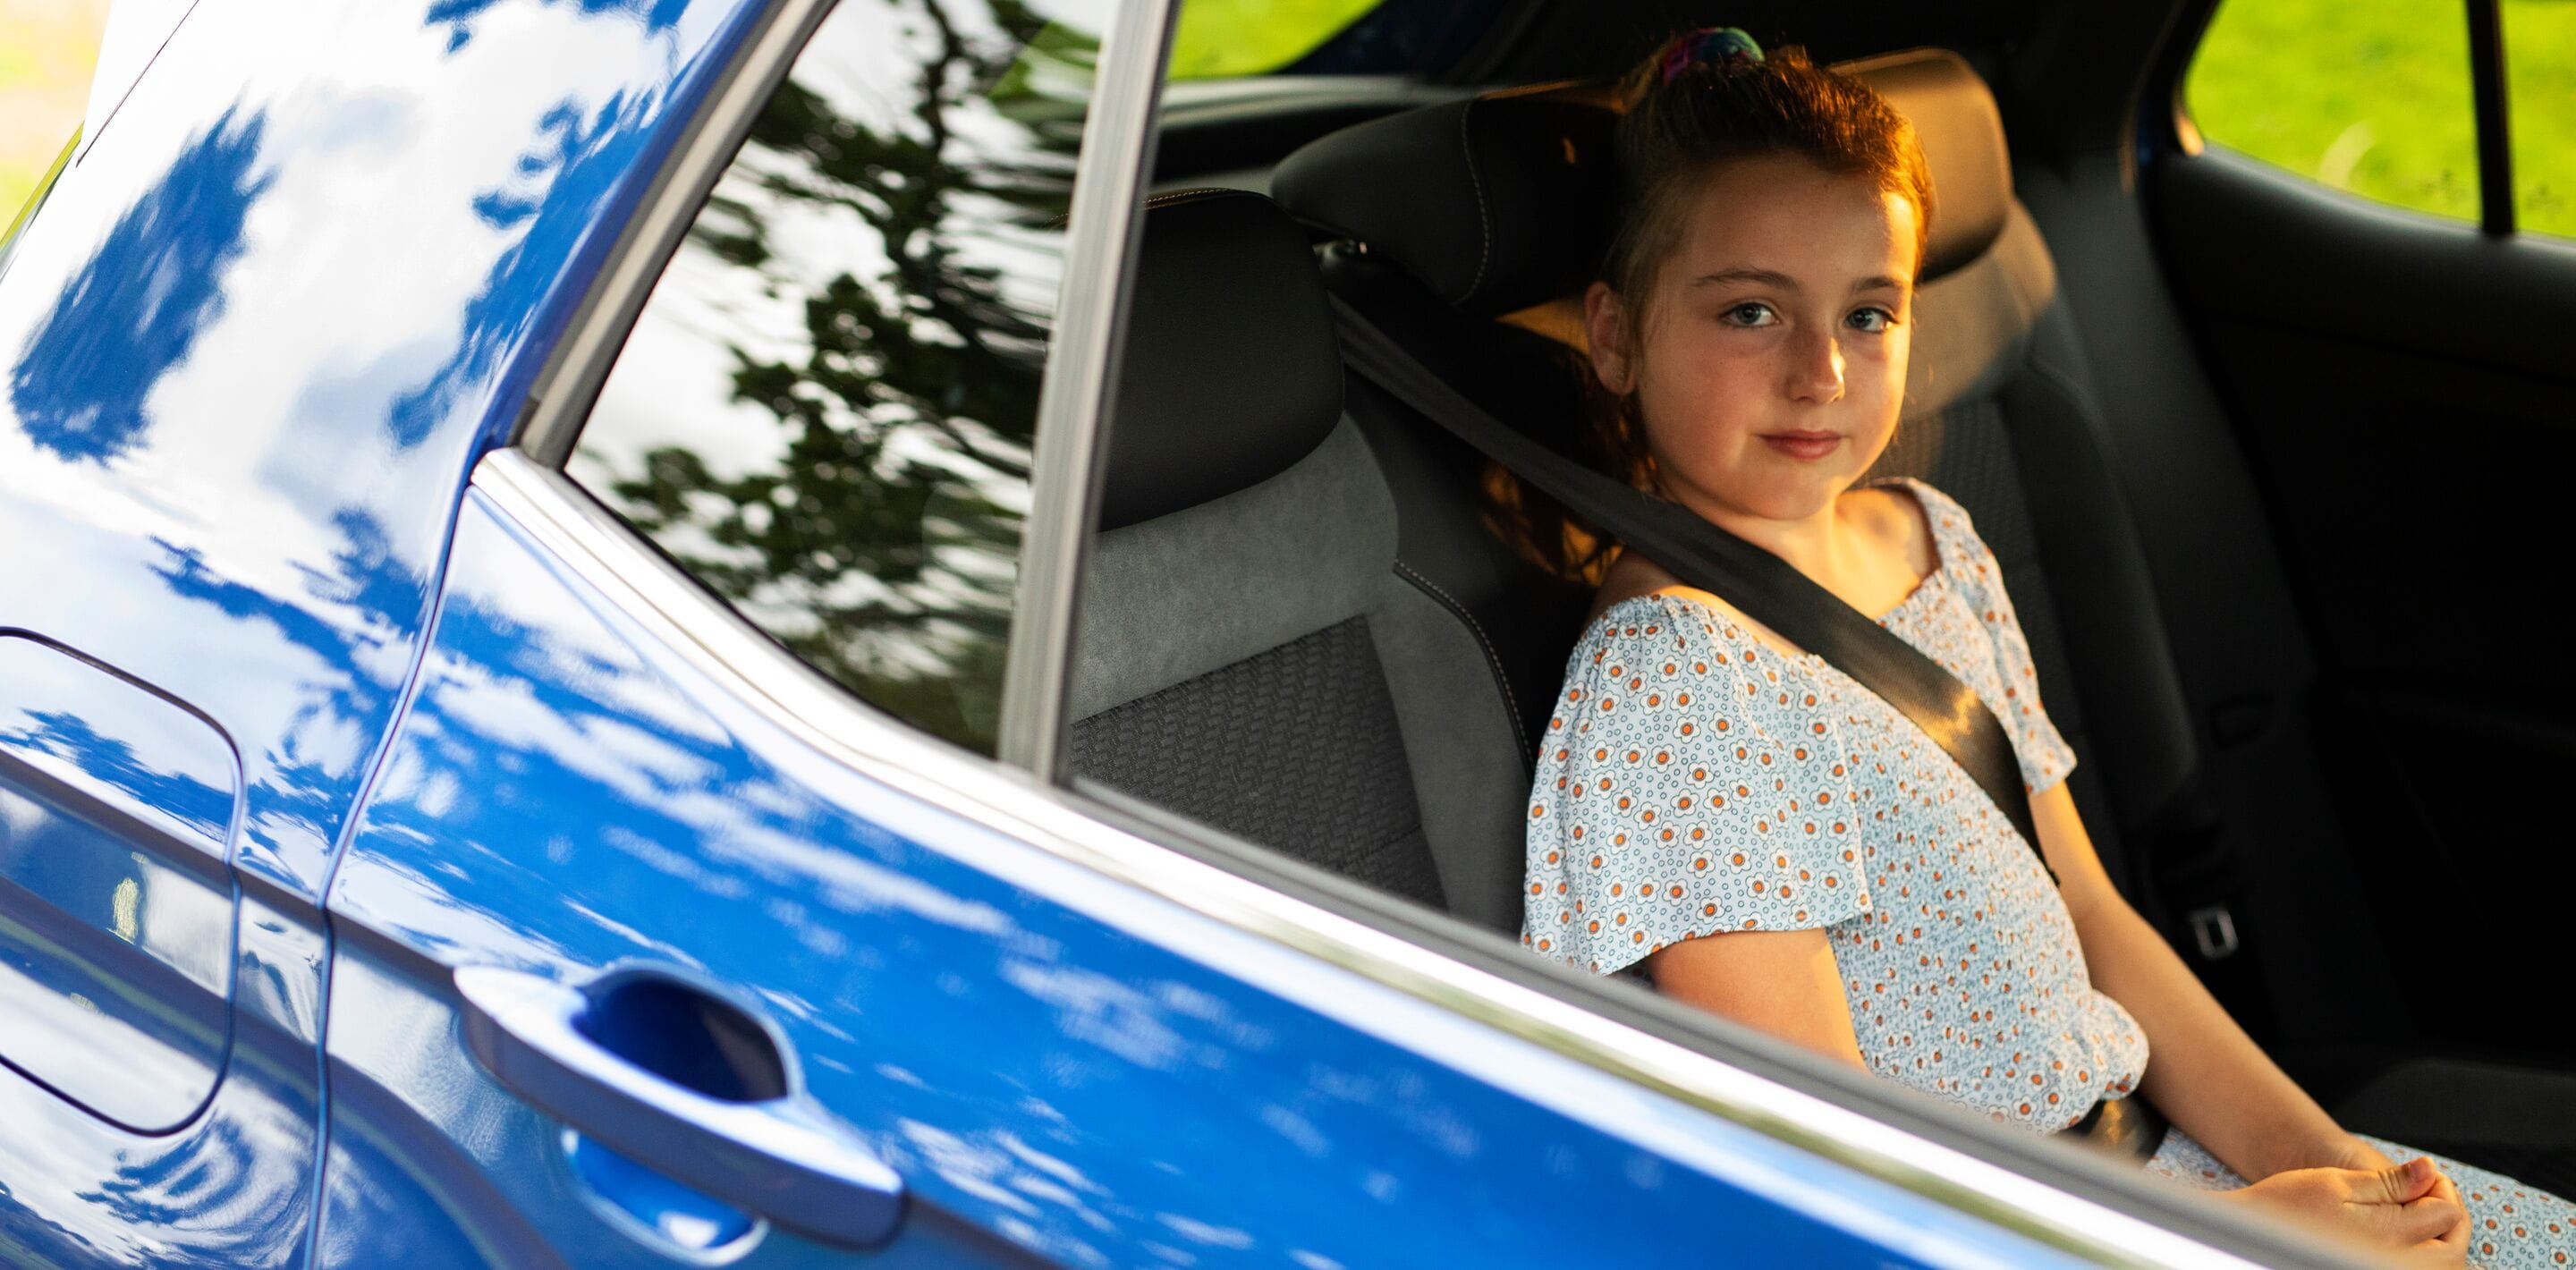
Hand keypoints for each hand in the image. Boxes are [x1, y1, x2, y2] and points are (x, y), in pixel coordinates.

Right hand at [2221, 1157, 2469, 1265]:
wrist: (2248, 1235)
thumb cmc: (2284, 1206)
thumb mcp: (2334, 1181)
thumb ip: (2389, 1182)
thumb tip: (2431, 1171)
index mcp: (2386, 1237)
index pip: (2445, 1215)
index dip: (2440, 1188)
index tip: (2425, 1174)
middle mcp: (2390, 1263)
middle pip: (2452, 1251)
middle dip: (2449, 1218)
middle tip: (2429, 1193)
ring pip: (2440, 1267)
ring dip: (2440, 1242)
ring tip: (2419, 1214)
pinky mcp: (2365, 1269)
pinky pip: (2415, 1269)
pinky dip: (2423, 1257)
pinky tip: (2407, 1240)